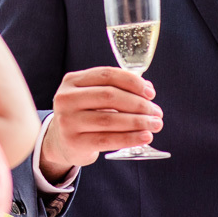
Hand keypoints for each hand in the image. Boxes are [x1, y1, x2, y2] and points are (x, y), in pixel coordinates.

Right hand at [40, 66, 162, 178]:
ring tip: (155, 125)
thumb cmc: (83, 115)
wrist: (60, 141)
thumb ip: (116, 88)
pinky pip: (107, 140)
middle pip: (109, 96)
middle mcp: (66, 98)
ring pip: (110, 119)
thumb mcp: (91, 96)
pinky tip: (145, 137)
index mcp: (72, 81)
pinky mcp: (74, 142)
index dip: (132, 82)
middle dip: (138, 104)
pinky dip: (130, 138)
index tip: (150, 93)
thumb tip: (147, 87)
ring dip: (138, 122)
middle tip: (156, 112)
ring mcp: (67, 121)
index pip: (106, 75)